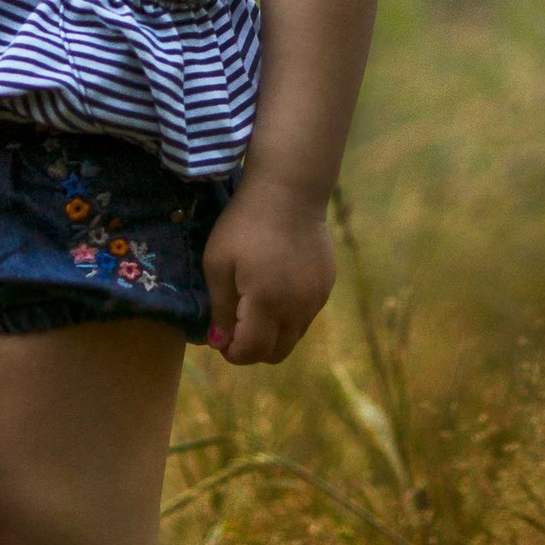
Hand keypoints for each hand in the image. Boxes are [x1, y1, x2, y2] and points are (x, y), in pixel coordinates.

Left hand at [201, 184, 334, 368]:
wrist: (290, 191)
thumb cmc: (245, 224)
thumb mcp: (218, 263)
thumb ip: (220, 308)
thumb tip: (220, 343)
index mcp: (267, 304)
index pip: (252, 352)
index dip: (232, 353)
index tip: (220, 337)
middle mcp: (297, 309)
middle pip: (277, 353)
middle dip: (253, 349)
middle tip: (235, 326)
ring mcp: (316, 299)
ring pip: (294, 337)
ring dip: (273, 333)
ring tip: (254, 304)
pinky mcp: (326, 287)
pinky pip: (306, 316)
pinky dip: (289, 316)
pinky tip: (276, 287)